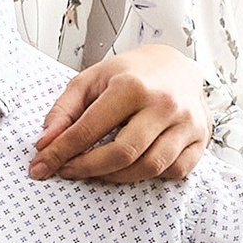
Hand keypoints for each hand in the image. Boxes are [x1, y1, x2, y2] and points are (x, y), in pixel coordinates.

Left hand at [30, 41, 209, 182]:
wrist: (176, 65)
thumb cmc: (131, 74)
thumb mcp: (91, 80)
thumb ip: (64, 110)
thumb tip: (45, 143)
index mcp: (133, 85)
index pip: (89, 129)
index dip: (61, 152)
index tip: (41, 166)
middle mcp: (164, 104)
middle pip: (122, 154)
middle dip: (88, 168)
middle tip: (68, 170)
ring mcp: (187, 123)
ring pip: (149, 167)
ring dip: (116, 177)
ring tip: (97, 169)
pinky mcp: (201, 139)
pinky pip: (174, 171)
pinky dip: (150, 176)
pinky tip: (134, 165)